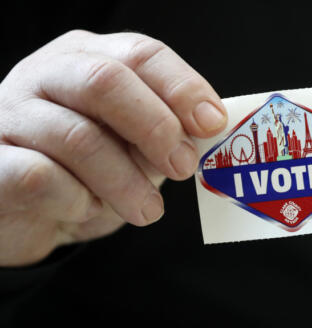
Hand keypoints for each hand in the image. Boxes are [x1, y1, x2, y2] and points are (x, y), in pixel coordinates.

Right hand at [0, 30, 226, 265]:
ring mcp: (12, 114)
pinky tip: (87, 208)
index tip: (213, 125)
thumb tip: (207, 131)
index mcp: (89, 58)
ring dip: (125, 182)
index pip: (141, 54)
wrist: (26, 206)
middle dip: (156, 128)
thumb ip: (163, 131)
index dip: (183, 88)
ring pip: (79, 137)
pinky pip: (42, 177)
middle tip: (182, 167)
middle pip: (107, 81)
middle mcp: (48, 74)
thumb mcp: (132, 144)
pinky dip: (79, 200)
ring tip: (148, 210)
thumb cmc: (88, 169)